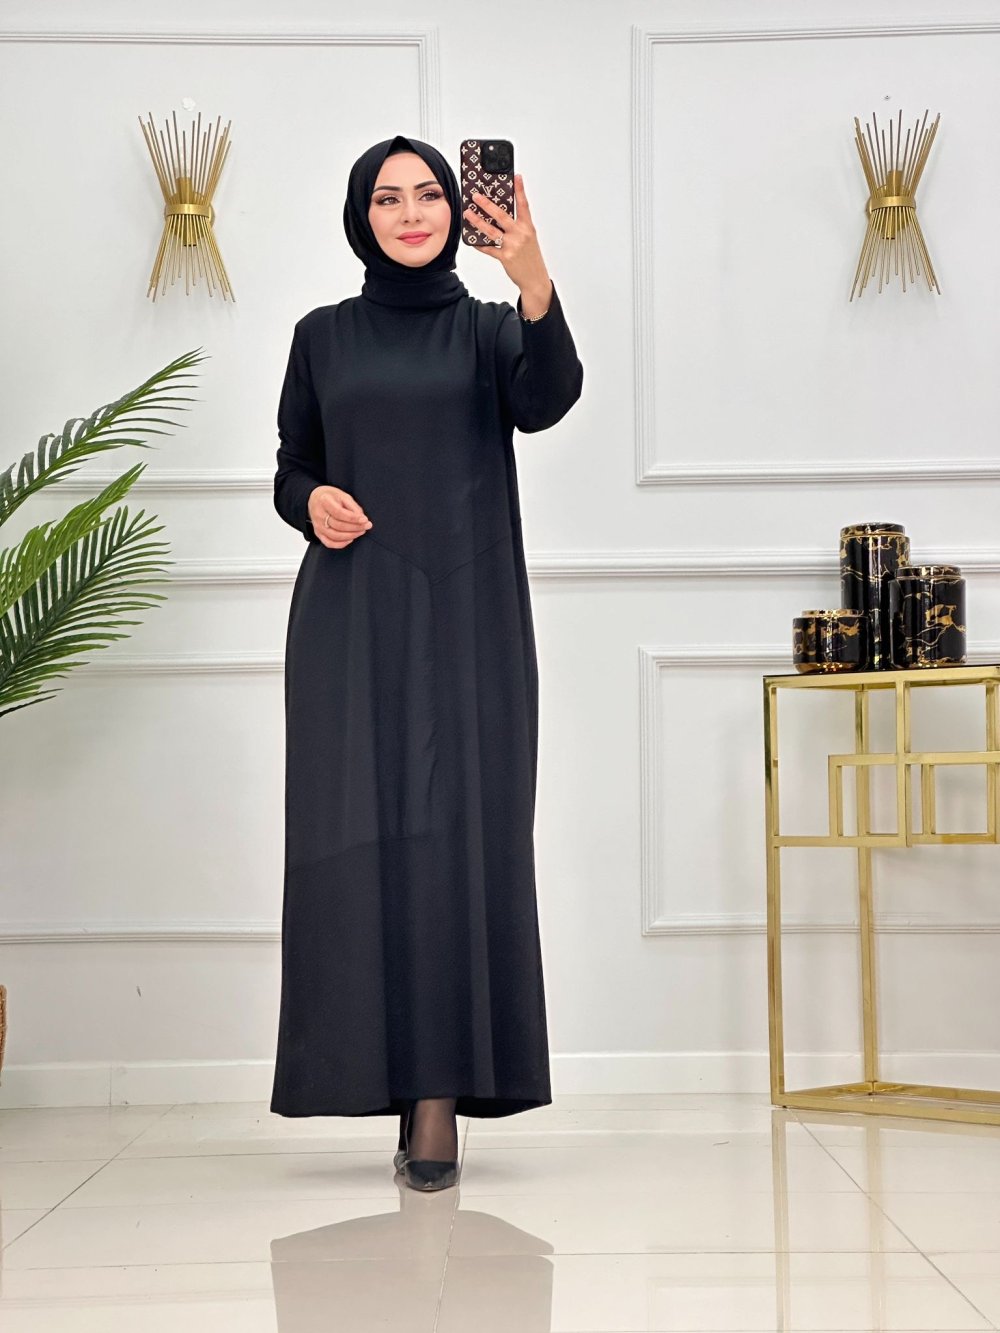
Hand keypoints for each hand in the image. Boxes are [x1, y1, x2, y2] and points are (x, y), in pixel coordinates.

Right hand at [308, 485, 371, 549]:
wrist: (315, 499)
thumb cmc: (331, 496)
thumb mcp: (343, 495)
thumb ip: (353, 506)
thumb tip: (362, 519)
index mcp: (324, 501)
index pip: (340, 513)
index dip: (354, 518)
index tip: (365, 520)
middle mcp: (319, 514)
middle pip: (338, 525)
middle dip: (355, 527)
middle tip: (367, 526)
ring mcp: (317, 525)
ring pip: (335, 536)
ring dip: (351, 535)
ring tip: (361, 531)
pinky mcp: (318, 533)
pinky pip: (329, 543)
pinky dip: (341, 544)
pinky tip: (350, 539)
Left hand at [463, 174, 552, 308]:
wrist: (535, 279)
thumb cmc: (531, 258)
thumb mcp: (529, 238)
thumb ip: (517, 226)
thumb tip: (499, 216)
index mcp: (528, 227)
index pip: (524, 205)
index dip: (520, 190)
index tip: (516, 176)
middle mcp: (520, 234)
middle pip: (501, 215)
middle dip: (487, 204)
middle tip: (476, 196)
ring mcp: (512, 246)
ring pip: (491, 230)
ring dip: (477, 221)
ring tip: (468, 213)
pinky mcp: (505, 257)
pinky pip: (488, 248)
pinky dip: (479, 244)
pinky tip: (472, 240)